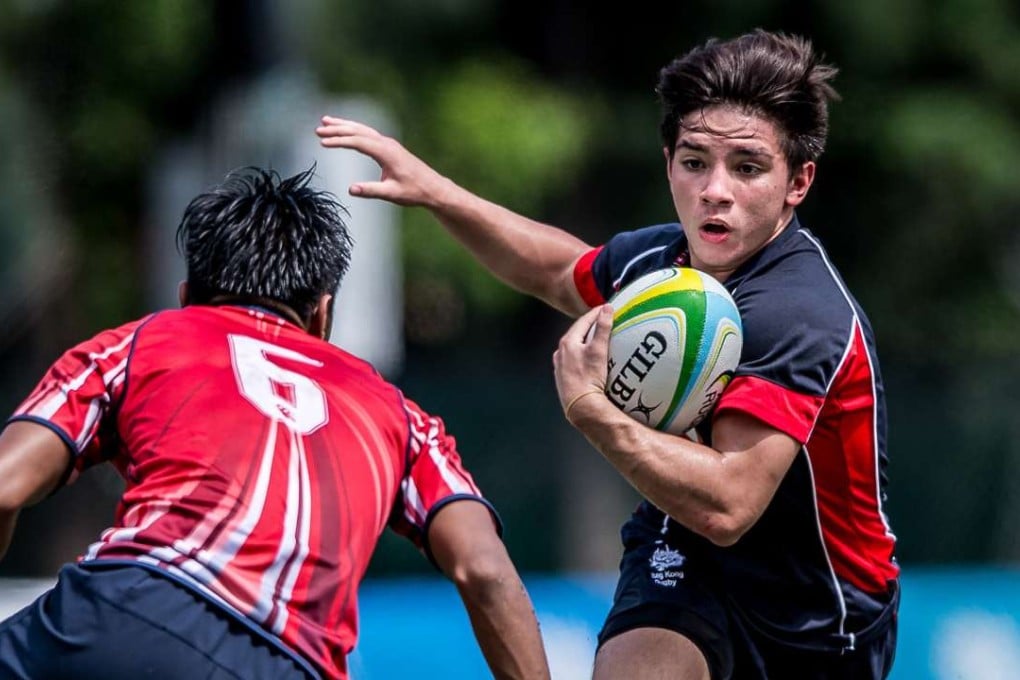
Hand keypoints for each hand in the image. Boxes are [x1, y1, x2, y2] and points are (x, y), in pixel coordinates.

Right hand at [315, 115, 447, 206]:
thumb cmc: (414, 192)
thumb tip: (351, 189)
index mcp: (386, 152)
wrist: (432, 188)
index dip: (339, 141)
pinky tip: (346, 130)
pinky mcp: (389, 147)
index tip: (323, 142)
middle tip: (318, 129)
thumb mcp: (392, 194)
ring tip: (326, 121)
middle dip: (338, 129)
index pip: (358, 142)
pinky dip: (354, 130)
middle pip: (358, 131)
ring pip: (363, 130)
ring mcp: (388, 144)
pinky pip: (368, 134)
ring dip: (344, 125)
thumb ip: (371, 190)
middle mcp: (387, 144)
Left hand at [553, 304, 612, 421]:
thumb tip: (607, 308)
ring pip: (573, 348)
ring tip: (598, 339)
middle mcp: (560, 352)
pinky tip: (589, 360)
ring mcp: (559, 366)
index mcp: (567, 342)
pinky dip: (582, 355)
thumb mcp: (598, 350)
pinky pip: (573, 361)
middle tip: (604, 321)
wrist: (580, 406)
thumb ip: (602, 328)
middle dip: (590, 326)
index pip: (583, 321)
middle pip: (577, 333)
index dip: (596, 313)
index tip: (607, 308)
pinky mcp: (563, 378)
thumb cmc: (589, 377)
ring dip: (585, 341)